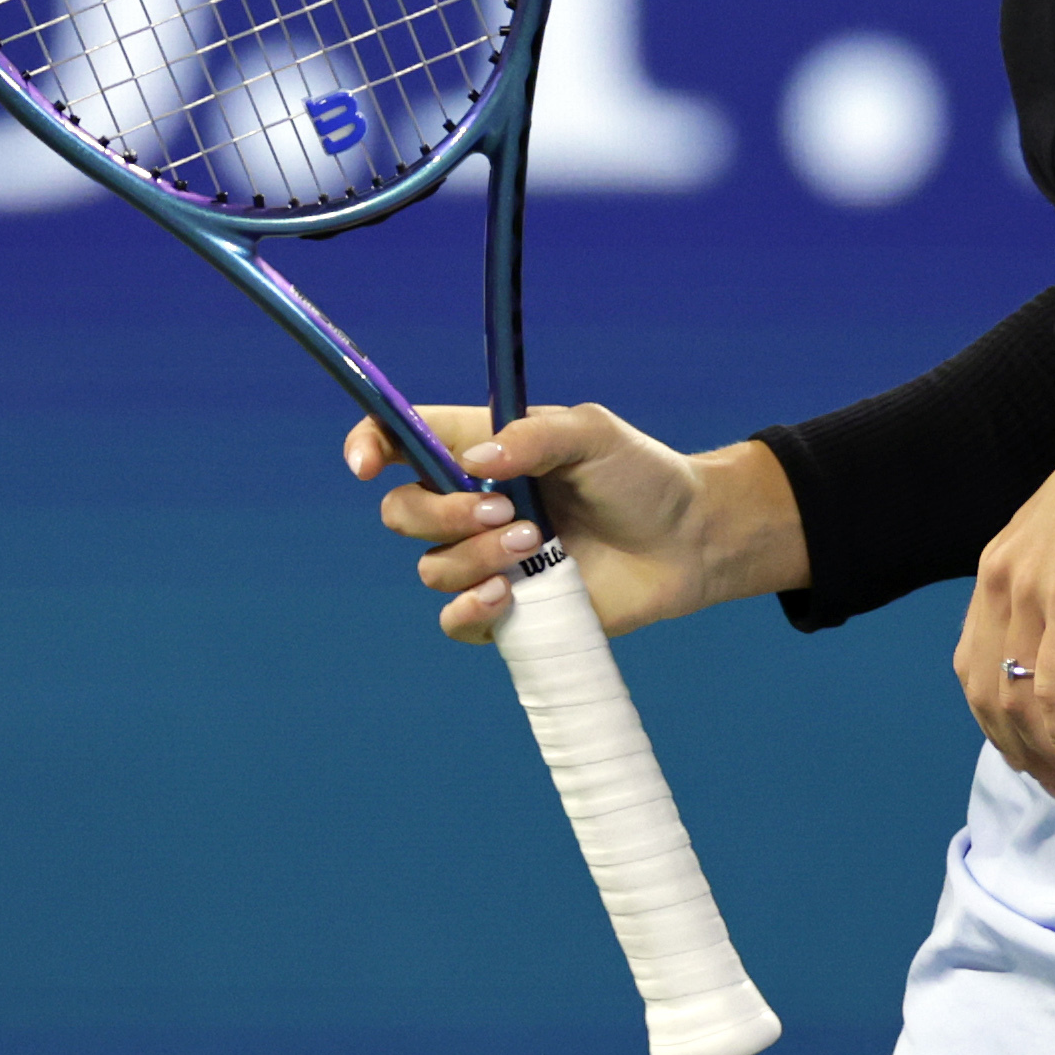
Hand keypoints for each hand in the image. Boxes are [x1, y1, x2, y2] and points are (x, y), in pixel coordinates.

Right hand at [342, 403, 801, 644]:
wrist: (689, 541)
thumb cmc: (642, 477)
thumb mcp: (593, 434)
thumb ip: (535, 436)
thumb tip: (474, 459)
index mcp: (482, 450)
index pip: (402, 440)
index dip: (369, 445)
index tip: (366, 463)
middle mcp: (473, 505)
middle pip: (401, 512)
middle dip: (439, 513)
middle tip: (505, 510)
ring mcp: (488, 561)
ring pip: (429, 569)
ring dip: (473, 557)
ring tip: (536, 545)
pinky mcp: (508, 610)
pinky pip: (454, 620)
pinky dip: (469, 607)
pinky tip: (507, 594)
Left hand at [954, 396, 1054, 798]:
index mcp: (994, 573)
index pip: (975, 665)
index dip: (995, 719)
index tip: (1028, 753)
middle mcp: (997, 585)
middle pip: (985, 693)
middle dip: (1016, 750)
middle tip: (1051, 785)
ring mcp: (1026, 594)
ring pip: (1016, 700)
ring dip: (1044, 755)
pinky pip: (1052, 690)